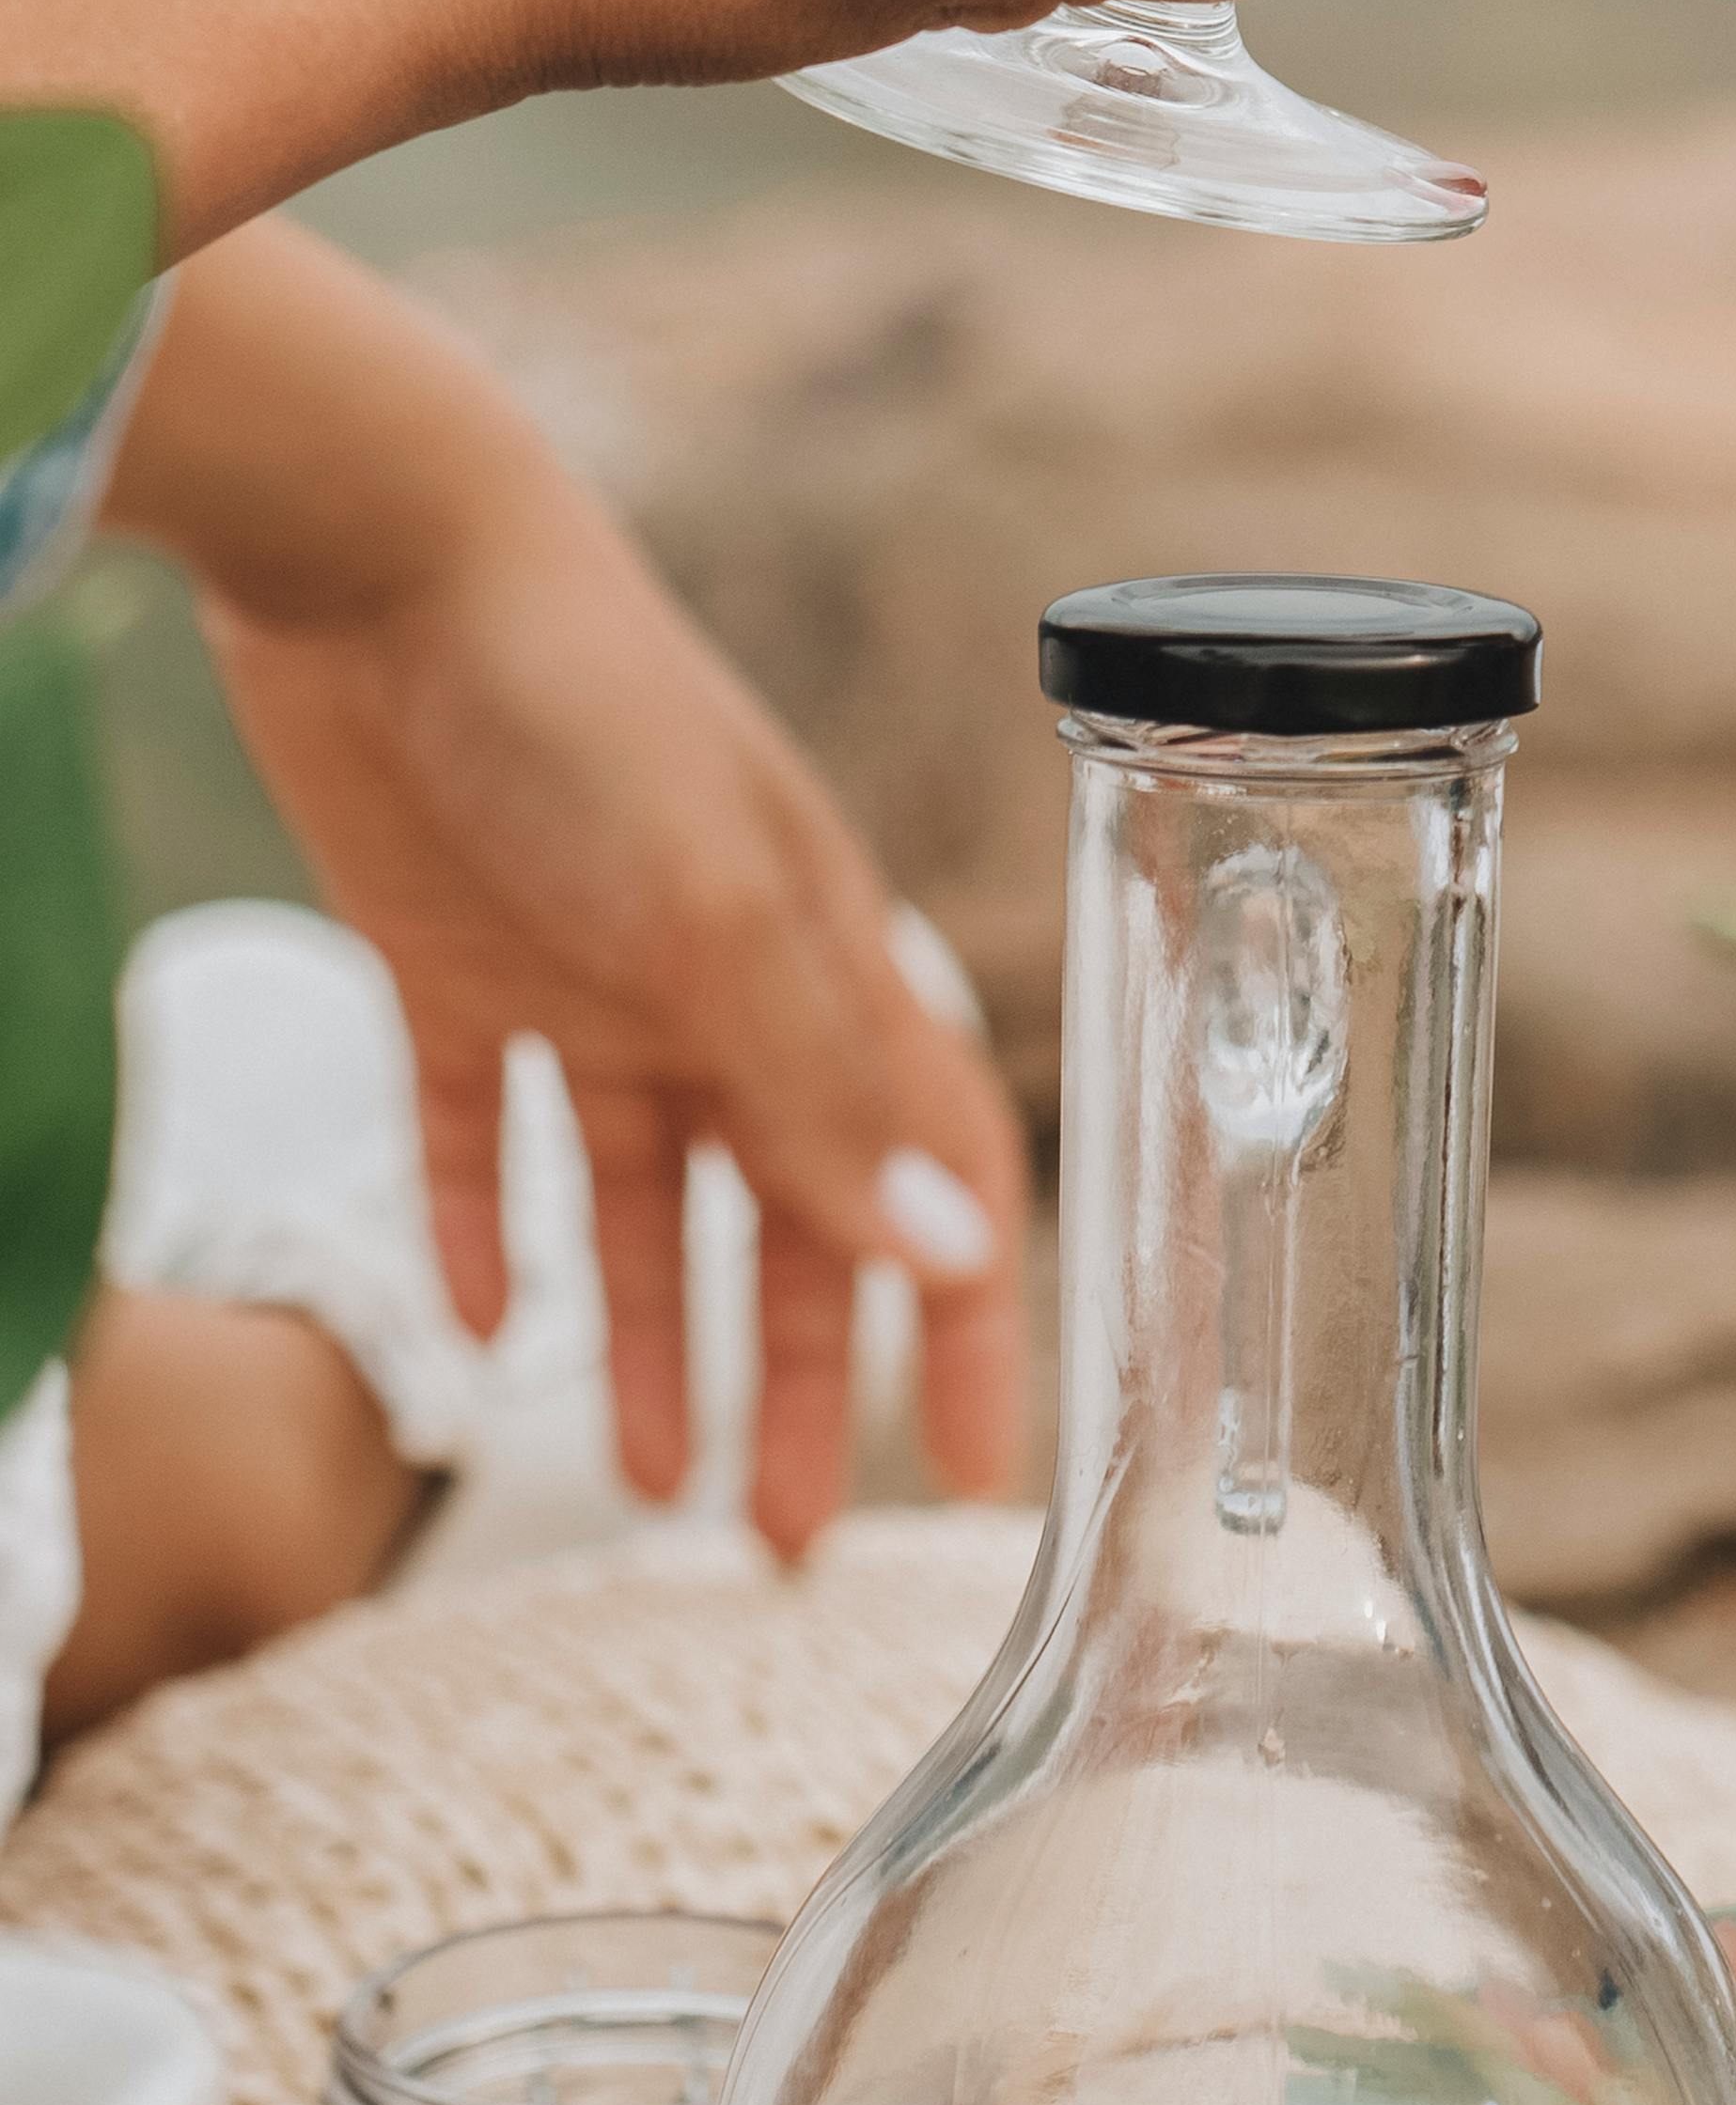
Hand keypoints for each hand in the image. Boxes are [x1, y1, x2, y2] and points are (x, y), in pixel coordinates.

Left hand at [144, 228, 1027, 1559]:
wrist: (386, 557)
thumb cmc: (588, 701)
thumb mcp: (715, 916)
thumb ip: (819, 1088)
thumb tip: (943, 1255)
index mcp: (823, 951)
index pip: (929, 1164)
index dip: (962, 1317)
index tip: (979, 1469)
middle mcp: (723, 976)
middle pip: (789, 1213)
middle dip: (799, 1380)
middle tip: (789, 1546)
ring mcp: (591, 970)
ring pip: (647, 1202)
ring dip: (651, 1344)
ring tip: (645, 1491)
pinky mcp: (454, 961)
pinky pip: (481, 1137)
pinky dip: (485, 1235)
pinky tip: (477, 1331)